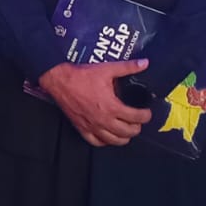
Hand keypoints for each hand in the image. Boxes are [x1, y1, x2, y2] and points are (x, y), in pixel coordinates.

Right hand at [38, 60, 153, 146]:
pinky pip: (96, 142)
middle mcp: (103, 120)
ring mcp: (92, 126)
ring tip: (126, 131)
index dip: (146, 116)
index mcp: (112, 106)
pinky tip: (108, 137)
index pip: (136, 117)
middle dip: (137, 127)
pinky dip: (105, 142)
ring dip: (124, 137)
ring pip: (114, 141)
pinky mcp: (82, 128)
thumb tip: (143, 63)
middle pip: (128, 132)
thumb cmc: (80, 76)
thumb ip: (127, 67)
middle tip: (138, 121)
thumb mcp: (107, 69)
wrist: (59, 80)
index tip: (146, 113)